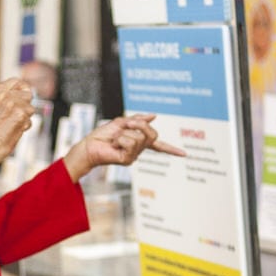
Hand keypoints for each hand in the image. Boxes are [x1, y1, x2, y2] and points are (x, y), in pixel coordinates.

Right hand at [0, 78, 35, 190]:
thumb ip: (6, 99)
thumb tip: (25, 93)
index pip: (17, 81)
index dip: (23, 90)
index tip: (23, 98)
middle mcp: (2, 94)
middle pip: (27, 94)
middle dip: (25, 106)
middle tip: (13, 117)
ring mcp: (11, 103)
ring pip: (31, 108)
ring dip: (25, 118)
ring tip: (11, 125)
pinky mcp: (20, 114)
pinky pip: (30, 120)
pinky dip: (25, 127)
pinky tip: (14, 130)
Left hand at [63, 113, 186, 181]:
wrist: (90, 144)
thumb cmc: (104, 135)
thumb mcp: (122, 122)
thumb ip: (138, 120)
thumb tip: (154, 115)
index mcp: (140, 141)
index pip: (159, 146)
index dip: (172, 149)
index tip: (185, 154)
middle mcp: (139, 150)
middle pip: (152, 134)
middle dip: (140, 125)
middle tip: (126, 125)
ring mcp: (134, 156)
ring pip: (140, 137)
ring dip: (125, 132)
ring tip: (115, 137)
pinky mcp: (127, 160)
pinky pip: (130, 142)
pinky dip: (120, 138)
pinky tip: (114, 144)